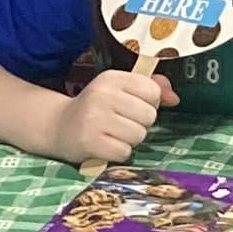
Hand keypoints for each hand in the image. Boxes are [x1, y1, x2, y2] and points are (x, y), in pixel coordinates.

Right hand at [49, 70, 176, 166]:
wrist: (57, 126)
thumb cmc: (96, 108)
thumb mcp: (120, 90)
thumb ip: (151, 88)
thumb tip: (175, 99)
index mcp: (111, 78)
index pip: (152, 91)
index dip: (149, 103)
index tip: (132, 106)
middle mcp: (102, 95)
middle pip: (149, 115)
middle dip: (140, 123)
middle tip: (120, 123)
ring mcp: (94, 119)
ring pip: (139, 135)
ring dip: (130, 140)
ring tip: (112, 134)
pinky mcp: (90, 142)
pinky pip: (124, 152)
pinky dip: (118, 153)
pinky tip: (105, 145)